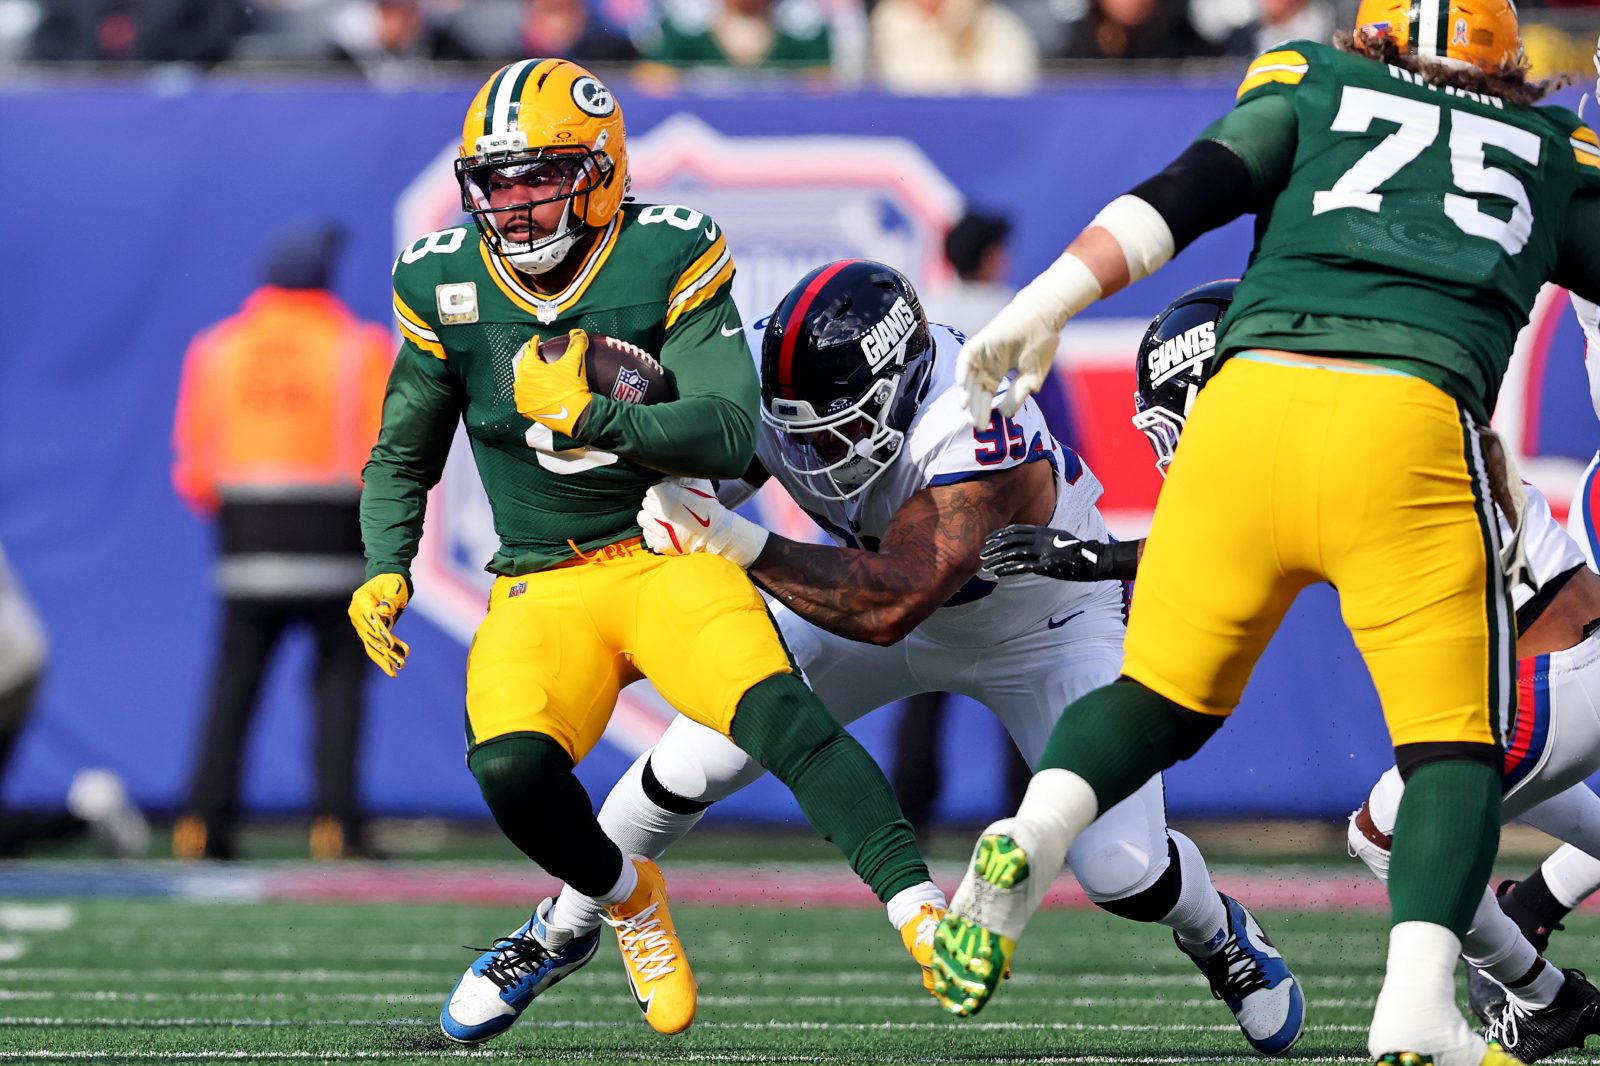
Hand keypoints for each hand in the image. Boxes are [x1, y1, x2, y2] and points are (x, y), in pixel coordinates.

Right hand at [349, 573, 410, 676]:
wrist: (386, 579)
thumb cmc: (392, 581)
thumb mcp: (394, 586)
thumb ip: (390, 599)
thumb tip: (384, 612)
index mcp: (361, 601)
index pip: (371, 619)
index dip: (381, 632)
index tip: (391, 645)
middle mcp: (357, 614)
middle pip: (370, 636)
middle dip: (386, 651)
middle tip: (401, 663)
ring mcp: (360, 623)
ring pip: (372, 645)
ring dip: (385, 658)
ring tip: (399, 668)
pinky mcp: (366, 630)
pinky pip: (374, 645)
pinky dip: (384, 656)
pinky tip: (394, 668)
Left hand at [513, 328, 591, 436]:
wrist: (573, 416)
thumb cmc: (571, 388)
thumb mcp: (575, 362)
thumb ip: (577, 344)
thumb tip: (579, 332)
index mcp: (528, 368)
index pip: (529, 349)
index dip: (535, 342)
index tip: (537, 339)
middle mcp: (520, 382)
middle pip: (523, 364)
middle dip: (529, 358)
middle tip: (536, 355)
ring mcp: (521, 397)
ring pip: (522, 381)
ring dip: (527, 375)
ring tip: (536, 372)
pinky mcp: (524, 410)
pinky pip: (524, 396)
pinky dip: (529, 390)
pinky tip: (536, 389)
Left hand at [637, 479, 768, 567]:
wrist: (716, 533)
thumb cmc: (708, 506)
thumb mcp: (699, 482)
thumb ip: (682, 474)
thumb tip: (671, 466)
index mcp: (666, 494)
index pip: (651, 490)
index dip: (660, 492)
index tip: (668, 496)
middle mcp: (659, 512)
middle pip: (646, 503)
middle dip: (655, 504)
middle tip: (668, 507)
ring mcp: (658, 530)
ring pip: (642, 518)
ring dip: (650, 517)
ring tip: (663, 519)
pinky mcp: (660, 544)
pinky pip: (647, 535)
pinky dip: (653, 532)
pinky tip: (666, 530)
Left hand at [956, 303, 1060, 428]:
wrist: (1044, 317)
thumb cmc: (1040, 344)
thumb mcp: (1031, 377)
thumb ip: (1017, 396)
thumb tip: (1005, 414)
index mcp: (997, 373)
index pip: (986, 396)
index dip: (984, 412)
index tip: (984, 428)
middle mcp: (986, 366)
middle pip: (976, 390)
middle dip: (975, 408)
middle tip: (975, 424)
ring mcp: (982, 354)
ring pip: (969, 377)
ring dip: (966, 392)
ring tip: (965, 409)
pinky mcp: (980, 342)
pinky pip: (966, 357)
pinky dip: (963, 370)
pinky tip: (963, 385)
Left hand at [980, 525, 1125, 581]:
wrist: (1092, 559)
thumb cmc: (1077, 550)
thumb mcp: (1059, 537)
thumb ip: (1044, 537)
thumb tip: (1031, 541)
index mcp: (1043, 531)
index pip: (1016, 530)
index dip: (1001, 534)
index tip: (989, 539)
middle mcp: (1041, 539)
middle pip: (1011, 541)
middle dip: (995, 547)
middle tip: (982, 553)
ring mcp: (1042, 552)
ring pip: (1013, 553)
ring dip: (997, 559)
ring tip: (985, 564)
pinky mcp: (1045, 565)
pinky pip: (1021, 567)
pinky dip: (1007, 569)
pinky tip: (997, 573)